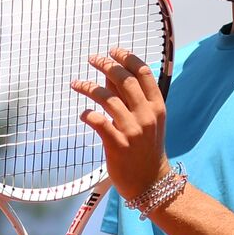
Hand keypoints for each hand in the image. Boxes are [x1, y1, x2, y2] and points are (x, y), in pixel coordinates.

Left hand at [72, 47, 169, 200]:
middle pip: (125, 80)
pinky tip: (83, 113)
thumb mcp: (146, 121)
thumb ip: (131, 99)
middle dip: (106, 65)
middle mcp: (147, 116)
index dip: (127, 58)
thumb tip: (110, 76)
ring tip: (76, 83)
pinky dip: (87, 114)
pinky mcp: (118, 145)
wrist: (151, 183)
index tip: (113, 51)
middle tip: (93, 59)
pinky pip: (98, 122)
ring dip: (88, 87)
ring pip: (107, 98)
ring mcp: (133, 131)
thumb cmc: (146, 150)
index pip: (144, 73)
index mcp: (157, 107)